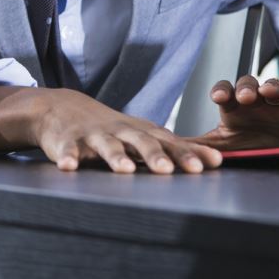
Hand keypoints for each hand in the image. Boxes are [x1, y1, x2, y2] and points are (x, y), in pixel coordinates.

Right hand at [0, 85, 221, 173]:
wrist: (63, 108)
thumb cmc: (113, 128)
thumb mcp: (142, 135)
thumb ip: (174, 149)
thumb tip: (215, 162)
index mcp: (141, 132)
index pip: (171, 141)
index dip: (189, 152)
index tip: (211, 163)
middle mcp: (121, 131)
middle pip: (141, 142)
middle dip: (156, 155)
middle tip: (169, 170)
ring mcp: (94, 135)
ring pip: (107, 146)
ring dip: (116, 157)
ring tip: (124, 171)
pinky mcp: (68, 141)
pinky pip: (68, 150)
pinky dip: (68, 157)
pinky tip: (69, 167)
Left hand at [197, 76, 278, 149]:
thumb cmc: (257, 141)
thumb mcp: (227, 146)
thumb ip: (199, 146)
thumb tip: (167, 147)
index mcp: (236, 108)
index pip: (226, 92)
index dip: (222, 91)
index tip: (218, 98)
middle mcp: (257, 101)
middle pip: (249, 85)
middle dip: (246, 87)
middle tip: (245, 96)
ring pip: (275, 87)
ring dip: (272, 87)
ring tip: (270, 92)